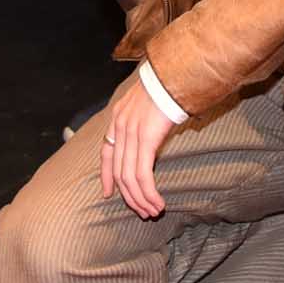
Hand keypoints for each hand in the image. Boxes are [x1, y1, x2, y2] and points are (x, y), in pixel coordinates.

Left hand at [96, 76, 178, 220]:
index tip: (108, 194)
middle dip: (129, 196)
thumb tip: (153, 133)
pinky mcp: (145, 138)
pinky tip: (158, 203)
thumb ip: (144, 119)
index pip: (106, 153)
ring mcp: (131, 132)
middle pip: (118, 171)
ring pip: (129, 177)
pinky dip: (149, 192)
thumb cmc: (170, 85)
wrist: (177, 70)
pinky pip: (142, 174)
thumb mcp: (148, 101)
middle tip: (142, 211)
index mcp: (118, 116)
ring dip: (141, 199)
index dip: (106, 177)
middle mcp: (120, 125)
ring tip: (152, 212)